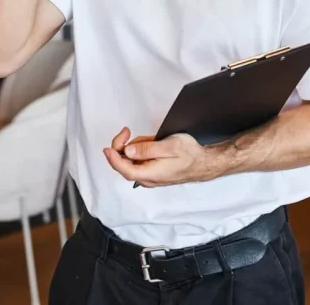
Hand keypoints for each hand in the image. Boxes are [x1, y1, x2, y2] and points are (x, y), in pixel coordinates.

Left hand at [103, 127, 219, 187]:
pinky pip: (139, 160)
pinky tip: (151, 143)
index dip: (113, 158)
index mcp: (150, 173)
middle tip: (127, 131)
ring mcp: (149, 175)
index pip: (124, 169)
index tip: (107, 148)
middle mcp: (147, 178)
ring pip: (131, 160)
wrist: (203, 162)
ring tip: (150, 139)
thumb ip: (147, 149)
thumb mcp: (169, 147)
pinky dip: (141, 149)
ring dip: (135, 146)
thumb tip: (128, 151)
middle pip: (124, 164)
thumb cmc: (190, 155)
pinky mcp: (152, 171)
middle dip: (123, 146)